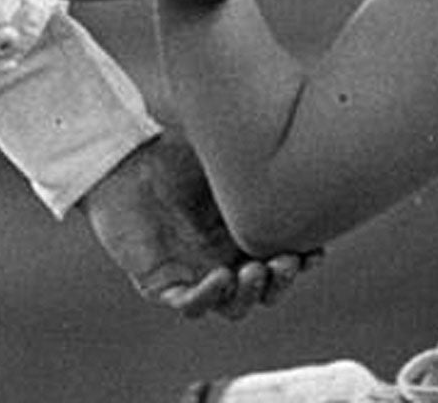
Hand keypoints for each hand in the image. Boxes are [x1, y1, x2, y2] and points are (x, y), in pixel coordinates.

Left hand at [79, 132, 319, 319]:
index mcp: (244, 231)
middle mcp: (224, 256)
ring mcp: (195, 272)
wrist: (120, 158)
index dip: (304, 261)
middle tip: (286, 261)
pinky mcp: (161, 282)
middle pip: (265, 290)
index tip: (316, 249)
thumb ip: (254, 155)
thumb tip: (291, 131)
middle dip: (282, 282)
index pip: (284, 259)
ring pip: (233, 305)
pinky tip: (220, 278)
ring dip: (249, 295)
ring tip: (253, 271)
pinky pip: (190, 304)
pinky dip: (208, 297)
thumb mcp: (224, 151)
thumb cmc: (172, 150)